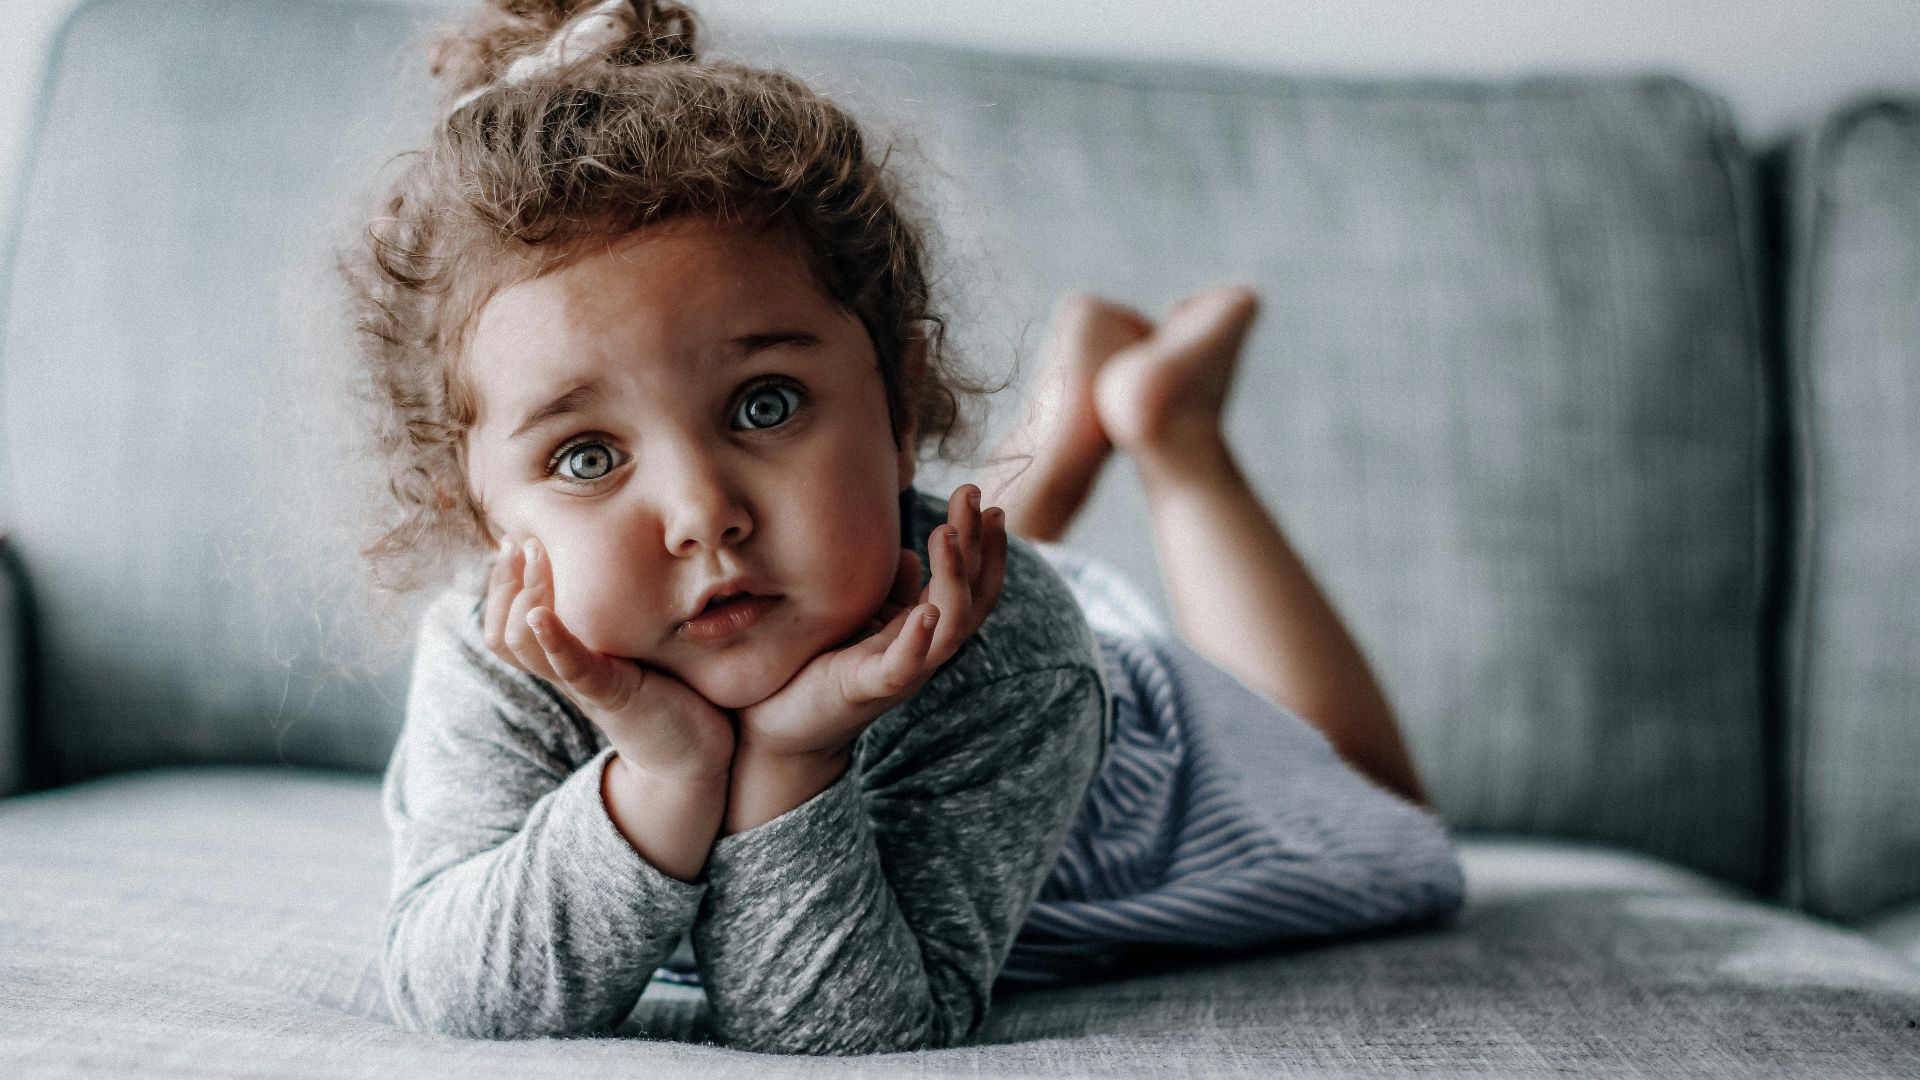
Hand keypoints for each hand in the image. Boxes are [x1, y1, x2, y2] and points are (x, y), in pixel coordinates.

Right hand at [483, 536, 734, 779]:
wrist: (691, 756)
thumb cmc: (666, 696)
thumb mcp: (630, 651)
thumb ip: (613, 622)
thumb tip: (611, 570)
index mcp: (564, 661)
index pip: (505, 624)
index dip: (500, 584)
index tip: (514, 540)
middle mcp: (564, 673)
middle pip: (503, 633)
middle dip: (505, 581)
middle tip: (521, 539)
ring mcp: (584, 684)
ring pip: (523, 645)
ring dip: (525, 594)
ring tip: (536, 556)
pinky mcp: (612, 695)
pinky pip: (572, 668)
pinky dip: (553, 641)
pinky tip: (541, 615)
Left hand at [733, 484, 1008, 757]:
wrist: (776, 728)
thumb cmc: (816, 668)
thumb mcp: (859, 619)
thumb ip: (890, 594)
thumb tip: (908, 556)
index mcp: (922, 631)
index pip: (971, 586)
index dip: (986, 547)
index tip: (989, 501)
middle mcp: (922, 651)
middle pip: (970, 598)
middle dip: (978, 546)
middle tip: (973, 495)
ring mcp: (900, 673)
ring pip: (949, 628)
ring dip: (953, 579)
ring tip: (946, 534)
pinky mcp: (867, 691)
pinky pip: (903, 668)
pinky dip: (918, 641)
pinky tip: (925, 609)